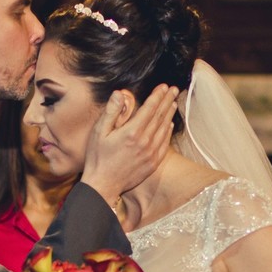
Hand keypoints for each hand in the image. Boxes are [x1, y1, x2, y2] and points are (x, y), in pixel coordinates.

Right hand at [81, 85, 179, 204]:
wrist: (103, 185)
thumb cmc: (98, 157)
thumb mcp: (99, 132)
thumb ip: (111, 112)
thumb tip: (119, 93)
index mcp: (132, 132)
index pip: (150, 108)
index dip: (158, 96)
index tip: (164, 86)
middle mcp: (145, 141)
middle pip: (160, 116)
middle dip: (167, 101)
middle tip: (174, 89)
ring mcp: (151, 153)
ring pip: (164, 129)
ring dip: (170, 114)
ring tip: (173, 103)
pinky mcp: (153, 163)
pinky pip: (164, 144)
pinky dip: (168, 132)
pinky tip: (169, 125)